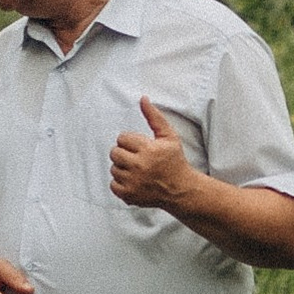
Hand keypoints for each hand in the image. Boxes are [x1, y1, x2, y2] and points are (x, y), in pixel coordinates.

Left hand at [109, 98, 200, 220]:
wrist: (180, 189)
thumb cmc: (175, 161)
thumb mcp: (169, 136)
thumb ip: (154, 117)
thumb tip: (143, 99)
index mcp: (148, 149)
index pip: (122, 138)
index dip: (131, 141)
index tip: (140, 147)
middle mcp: (139, 166)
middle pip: (114, 153)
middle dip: (124, 153)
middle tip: (137, 158)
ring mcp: (133, 182)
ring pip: (113, 169)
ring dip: (123, 168)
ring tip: (137, 170)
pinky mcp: (129, 195)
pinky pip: (113, 185)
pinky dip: (121, 183)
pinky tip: (133, 181)